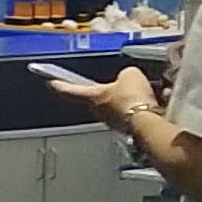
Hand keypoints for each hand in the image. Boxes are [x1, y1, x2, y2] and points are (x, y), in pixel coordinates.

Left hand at [43, 66, 157, 129]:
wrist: (149, 121)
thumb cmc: (134, 99)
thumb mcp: (130, 74)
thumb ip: (125, 74)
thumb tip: (128, 78)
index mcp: (92, 96)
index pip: (70, 89)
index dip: (60, 84)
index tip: (51, 82)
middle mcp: (98, 111)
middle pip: (92, 99)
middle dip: (100, 91)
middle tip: (110, 84)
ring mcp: (111, 121)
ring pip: (111, 107)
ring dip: (120, 100)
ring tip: (135, 93)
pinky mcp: (126, 128)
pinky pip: (127, 114)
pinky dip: (134, 108)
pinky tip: (145, 103)